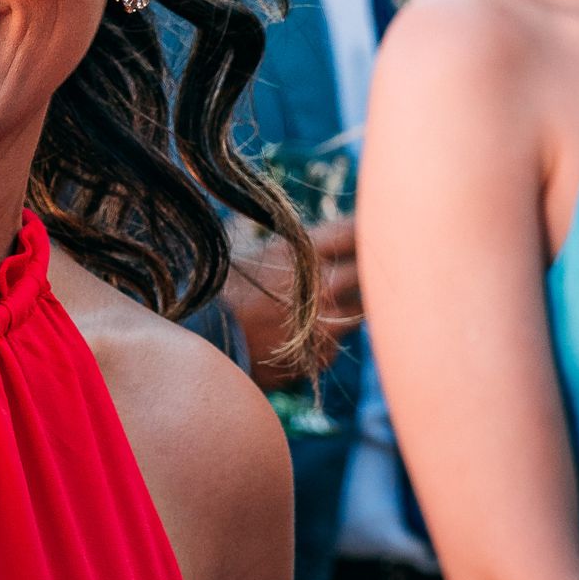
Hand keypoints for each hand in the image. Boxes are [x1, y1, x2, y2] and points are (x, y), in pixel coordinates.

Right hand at [226, 219, 358, 389]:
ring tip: (326, 306)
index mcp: (304, 252)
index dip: (367, 229)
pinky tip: (300, 337)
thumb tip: (262, 224)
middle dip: (369, 270)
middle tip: (368, 268)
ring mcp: (325, 323)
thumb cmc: (216, 292)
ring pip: (360, 312)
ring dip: (351, 307)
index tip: (375, 228)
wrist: (203, 343)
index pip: (354, 232)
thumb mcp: (240, 252)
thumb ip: (267, 238)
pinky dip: (326, 340)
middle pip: (369, 273)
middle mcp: (322, 286)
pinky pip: (337, 344)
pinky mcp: (321, 355)